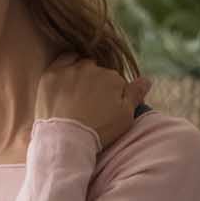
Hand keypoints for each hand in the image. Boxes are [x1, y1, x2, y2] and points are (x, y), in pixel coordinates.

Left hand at [34, 52, 150, 151]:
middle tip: (88, 104)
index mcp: (113, 78)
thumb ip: (136, 94)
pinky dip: (65, 66)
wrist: (67, 140)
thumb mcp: (125, 117)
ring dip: (80, 75)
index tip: (104, 108)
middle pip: (97, 71)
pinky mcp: (52, 74)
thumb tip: (147, 79)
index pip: (115, 81)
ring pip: (80, 65)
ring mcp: (72, 70)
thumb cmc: (99, 131)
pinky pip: (62, 60)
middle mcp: (94, 69)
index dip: (111, 94)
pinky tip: (65, 79)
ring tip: (75, 96)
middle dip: (95, 83)